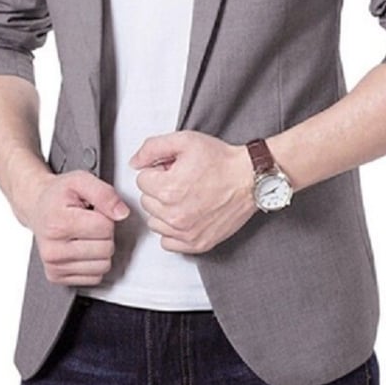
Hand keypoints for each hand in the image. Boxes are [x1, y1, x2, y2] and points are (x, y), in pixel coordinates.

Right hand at [24, 168, 129, 285]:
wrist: (38, 207)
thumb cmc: (59, 195)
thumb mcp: (81, 180)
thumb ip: (104, 193)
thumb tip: (122, 213)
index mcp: (58, 224)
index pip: (105, 227)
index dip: (106, 216)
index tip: (93, 210)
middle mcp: (53, 250)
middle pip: (106, 249)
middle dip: (105, 233)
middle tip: (89, 222)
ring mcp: (54, 267)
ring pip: (103, 266)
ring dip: (101, 249)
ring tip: (86, 234)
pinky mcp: (57, 277)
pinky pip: (95, 277)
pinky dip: (94, 262)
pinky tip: (82, 247)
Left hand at [129, 130, 255, 253]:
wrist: (250, 179)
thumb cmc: (222, 161)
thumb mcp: (185, 141)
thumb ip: (152, 148)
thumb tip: (135, 162)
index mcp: (168, 189)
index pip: (142, 180)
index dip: (158, 171)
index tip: (173, 169)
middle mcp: (174, 215)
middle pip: (147, 201)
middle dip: (160, 189)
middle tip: (182, 181)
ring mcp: (186, 232)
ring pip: (155, 222)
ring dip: (164, 210)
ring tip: (185, 197)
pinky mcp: (197, 243)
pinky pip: (167, 242)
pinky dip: (173, 230)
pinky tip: (186, 215)